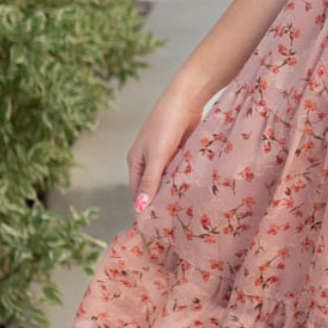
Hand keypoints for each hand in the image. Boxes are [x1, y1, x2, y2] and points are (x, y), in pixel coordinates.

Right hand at [127, 81, 208, 211]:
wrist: (185, 99)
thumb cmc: (166, 126)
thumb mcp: (157, 156)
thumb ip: (150, 182)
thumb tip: (140, 208)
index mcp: (135, 162)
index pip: (137, 193)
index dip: (144, 208)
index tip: (155, 227)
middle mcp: (146, 160)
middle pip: (152, 187)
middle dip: (160, 202)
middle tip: (173, 223)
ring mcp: (163, 155)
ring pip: (167, 180)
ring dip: (173, 191)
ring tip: (184, 211)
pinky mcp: (178, 151)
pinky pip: (178, 171)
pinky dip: (183, 180)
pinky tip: (192, 191)